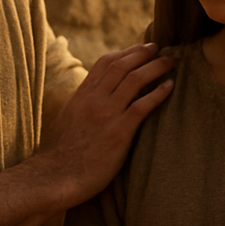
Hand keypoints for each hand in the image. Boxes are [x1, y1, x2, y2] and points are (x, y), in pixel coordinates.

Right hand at [33, 44, 173, 205]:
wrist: (52, 177)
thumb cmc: (57, 156)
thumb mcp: (65, 121)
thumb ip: (79, 108)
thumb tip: (87, 104)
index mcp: (81, 95)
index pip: (105, 63)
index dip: (125, 53)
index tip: (139, 49)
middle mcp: (94, 99)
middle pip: (122, 65)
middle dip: (143, 53)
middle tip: (159, 48)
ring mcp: (106, 114)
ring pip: (135, 79)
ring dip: (156, 67)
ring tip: (171, 61)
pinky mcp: (119, 132)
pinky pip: (143, 106)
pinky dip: (158, 93)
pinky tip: (170, 87)